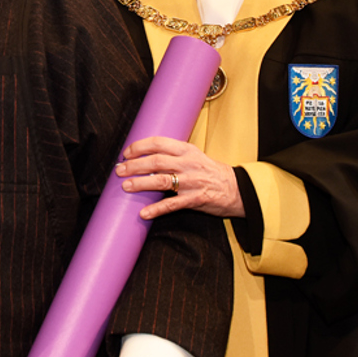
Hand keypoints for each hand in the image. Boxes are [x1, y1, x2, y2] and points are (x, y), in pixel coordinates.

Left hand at [115, 137, 243, 219]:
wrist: (238, 189)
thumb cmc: (211, 172)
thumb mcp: (194, 156)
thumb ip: (174, 155)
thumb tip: (146, 157)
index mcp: (187, 150)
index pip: (159, 142)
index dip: (140, 146)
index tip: (126, 152)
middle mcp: (188, 163)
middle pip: (156, 161)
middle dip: (134, 165)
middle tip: (119, 170)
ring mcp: (191, 182)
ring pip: (161, 181)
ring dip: (140, 183)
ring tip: (125, 186)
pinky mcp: (195, 199)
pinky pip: (172, 205)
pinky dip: (156, 209)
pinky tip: (144, 213)